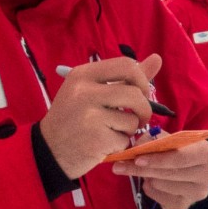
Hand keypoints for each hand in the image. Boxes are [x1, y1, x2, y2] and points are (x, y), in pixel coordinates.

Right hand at [41, 54, 160, 178]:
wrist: (49, 150)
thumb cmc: (73, 117)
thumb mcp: (91, 91)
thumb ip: (125, 77)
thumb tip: (157, 58)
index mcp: (82, 75)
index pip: (126, 65)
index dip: (142, 79)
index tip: (141, 92)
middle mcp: (84, 92)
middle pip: (134, 93)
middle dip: (144, 108)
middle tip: (140, 117)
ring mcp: (90, 116)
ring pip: (132, 119)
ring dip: (129, 129)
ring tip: (112, 130)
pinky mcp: (97, 139)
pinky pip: (125, 139)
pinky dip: (120, 144)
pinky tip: (104, 143)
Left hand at [114, 135, 207, 208]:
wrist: (190, 168)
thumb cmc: (178, 149)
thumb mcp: (169, 138)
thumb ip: (154, 140)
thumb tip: (136, 148)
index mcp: (206, 153)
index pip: (181, 158)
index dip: (158, 159)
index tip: (137, 159)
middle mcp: (207, 175)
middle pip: (169, 174)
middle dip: (142, 169)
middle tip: (120, 166)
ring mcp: (196, 193)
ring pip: (161, 186)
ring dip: (147, 177)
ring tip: (145, 170)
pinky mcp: (184, 206)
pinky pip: (158, 198)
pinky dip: (150, 189)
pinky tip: (152, 181)